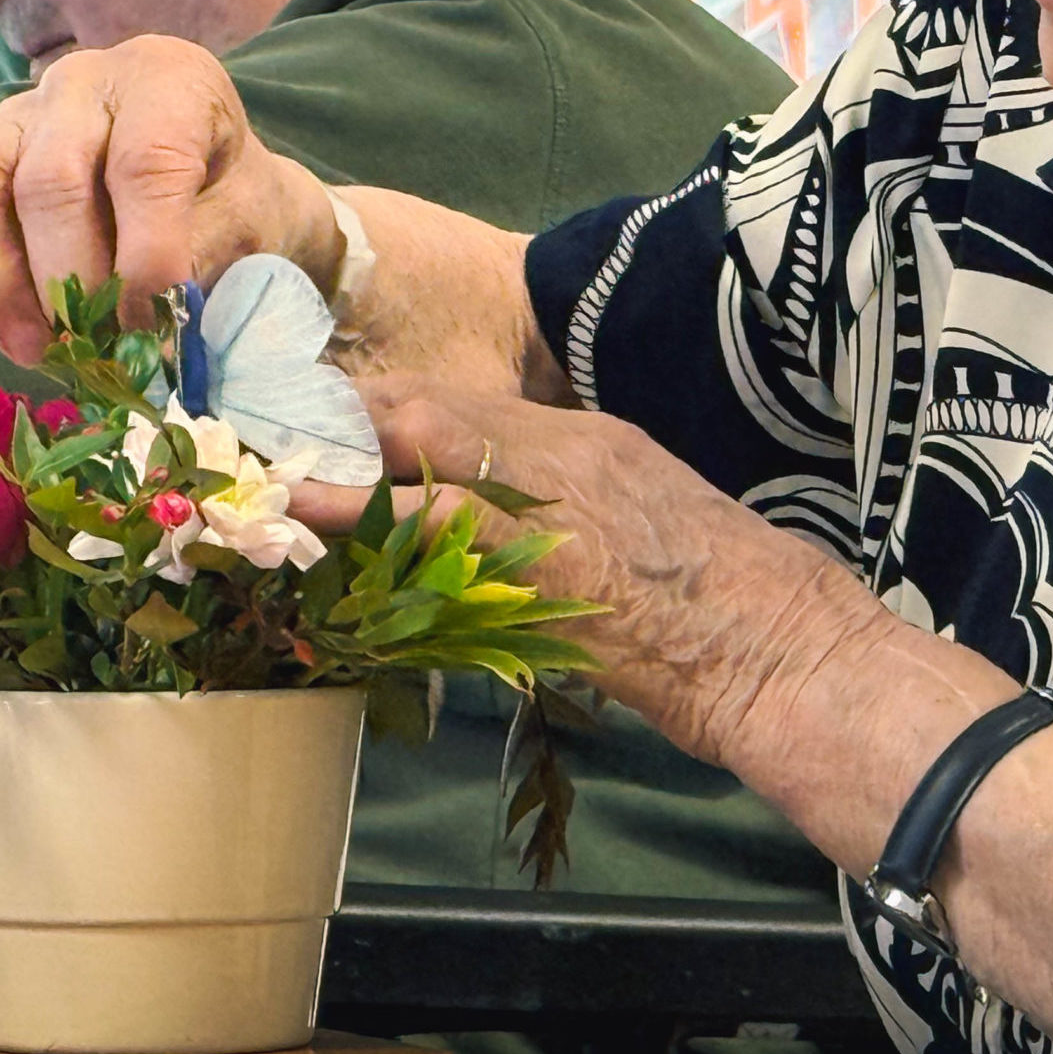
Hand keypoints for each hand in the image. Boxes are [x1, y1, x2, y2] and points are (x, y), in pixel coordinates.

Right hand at [0, 35, 342, 362]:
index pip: (145, 161)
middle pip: (49, 178)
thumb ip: (203, 258)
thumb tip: (150, 327)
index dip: (148, 251)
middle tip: (96, 349)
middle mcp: (78, 87)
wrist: (219, 182)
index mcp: (164, 82)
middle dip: (70, 280)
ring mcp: (10, 122)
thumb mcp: (250, 218)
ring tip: (34, 351)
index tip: (155, 324)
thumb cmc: (233, 199)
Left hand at [291, 376, 889, 764]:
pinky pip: (431, 515)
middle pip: (430, 403)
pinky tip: (306, 517)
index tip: (328, 428)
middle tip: (263, 438)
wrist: (789, 650)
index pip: (467, 408)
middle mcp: (568, 447)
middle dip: (344, 416)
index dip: (390, 415)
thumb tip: (503, 568)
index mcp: (594, 443)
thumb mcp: (643, 551)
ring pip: (419, 438)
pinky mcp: (544, 545)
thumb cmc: (732, 621)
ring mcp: (556, 490)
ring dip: (337, 455)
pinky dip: (361, 511)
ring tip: (263, 472)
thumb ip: (567, 542)